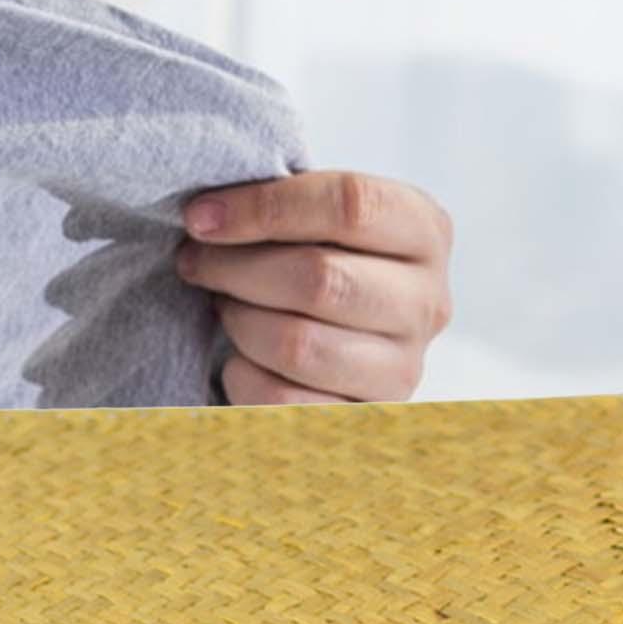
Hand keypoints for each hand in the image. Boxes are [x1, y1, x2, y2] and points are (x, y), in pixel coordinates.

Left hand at [175, 170, 453, 404]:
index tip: (200, 217)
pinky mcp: (363, 420)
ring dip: (238, 320)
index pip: (350, 205)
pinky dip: (240, 374)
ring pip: (297, 344)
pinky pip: (280, 400)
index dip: (265, 207)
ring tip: (223, 306)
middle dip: (236, 267)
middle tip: (195, 261)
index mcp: (423, 231)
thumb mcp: (318, 219)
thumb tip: (207, 215)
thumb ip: (284, 202)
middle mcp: (427, 302)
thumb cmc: (317, 262)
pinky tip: (237, 357)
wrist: (337, 342)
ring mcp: (402, 369)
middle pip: (320, 278)